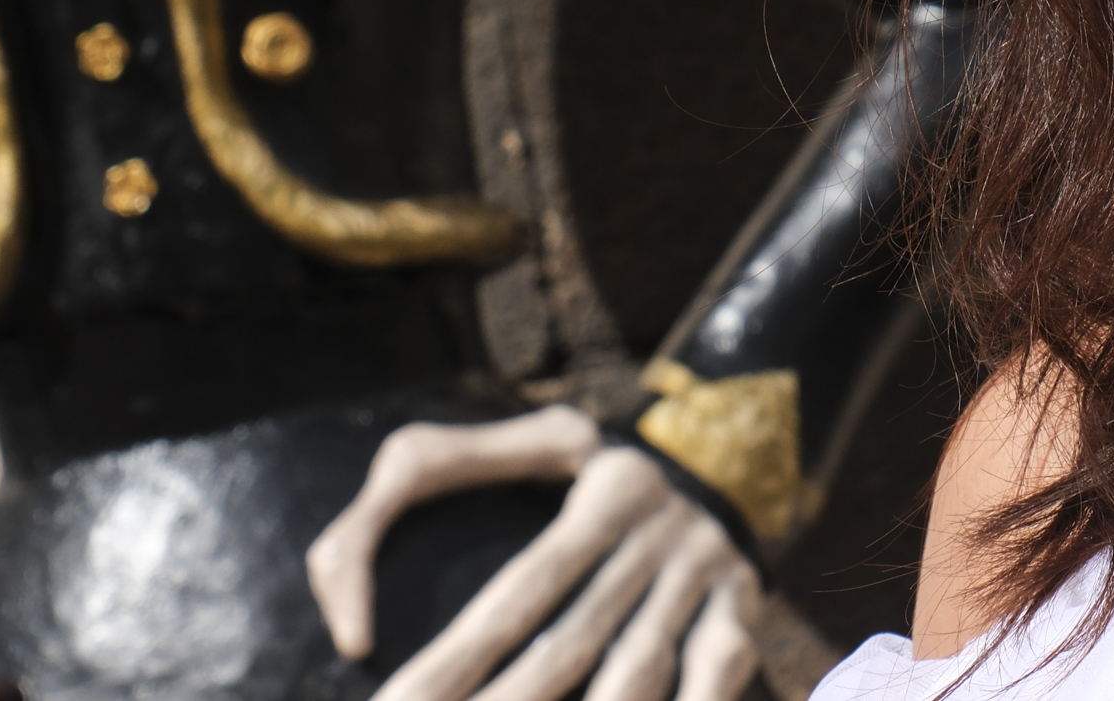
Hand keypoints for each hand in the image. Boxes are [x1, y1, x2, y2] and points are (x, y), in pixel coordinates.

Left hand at [306, 405, 762, 700]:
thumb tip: (369, 590)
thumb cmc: (589, 462)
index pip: (516, 593)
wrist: (733, 450)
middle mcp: (657, 532)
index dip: (453, 662)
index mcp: (601, 490)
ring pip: (636, 675)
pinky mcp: (744, 611)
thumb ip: (437, 468)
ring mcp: (706, 574)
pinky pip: (716, 677)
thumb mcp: (530, 436)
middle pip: (566, 648)